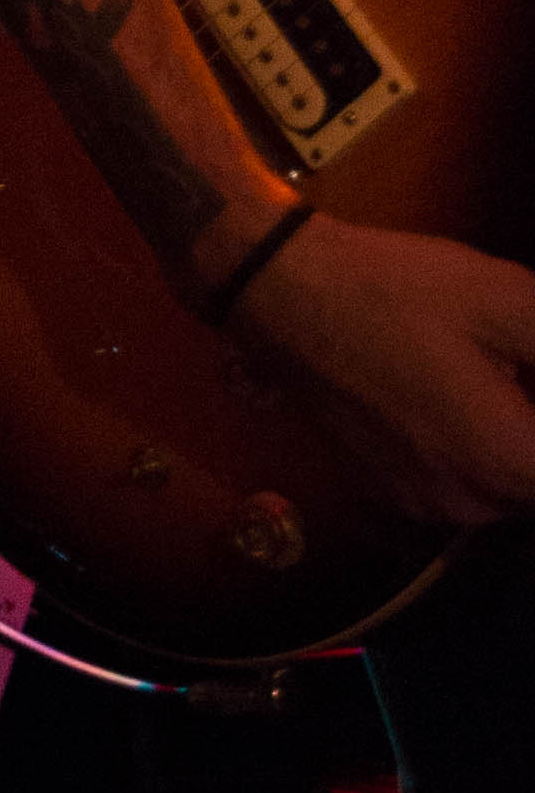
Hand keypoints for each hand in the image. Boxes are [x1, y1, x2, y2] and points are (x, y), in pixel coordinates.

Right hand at [235, 210, 534, 525]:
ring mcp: (422, 502)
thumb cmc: (398, 290)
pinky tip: (468, 393)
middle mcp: (468, 501)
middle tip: (525, 368)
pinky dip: (485, 452)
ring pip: (510, 491)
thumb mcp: (508, 301)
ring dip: (520, 444)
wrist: (281, 292)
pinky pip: (465, 486)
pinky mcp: (389, 488)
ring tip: (505, 377)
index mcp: (505, 460)